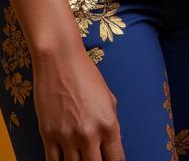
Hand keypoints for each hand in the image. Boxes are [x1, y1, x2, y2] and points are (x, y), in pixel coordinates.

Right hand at [33, 42, 123, 160]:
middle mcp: (89, 134)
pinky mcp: (48, 135)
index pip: (116, 159)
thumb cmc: (88, 76)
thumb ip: (110, 124)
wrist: (61, 62)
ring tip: (81, 157)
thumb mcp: (109, 99)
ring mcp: (66, 137)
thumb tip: (110, 144)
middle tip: (96, 159)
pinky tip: (65, 159)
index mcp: (109, 124)